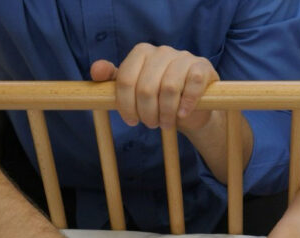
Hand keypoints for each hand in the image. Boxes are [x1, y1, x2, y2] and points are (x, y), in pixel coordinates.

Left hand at [90, 43, 218, 132]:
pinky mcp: (203, 67)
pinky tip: (182, 114)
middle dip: (146, 112)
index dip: (126, 105)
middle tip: (151, 124)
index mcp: (142, 52)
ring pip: (169, 88)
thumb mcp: (133, 89)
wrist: (191, 106)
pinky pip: (192, 85)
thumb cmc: (158, 97)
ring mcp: (184, 57)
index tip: (131, 121)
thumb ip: (113, 80)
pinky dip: (186, 104)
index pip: (126, 80)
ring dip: (166, 113)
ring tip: (165, 124)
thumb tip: (96, 71)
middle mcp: (162, 51)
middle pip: (146, 87)